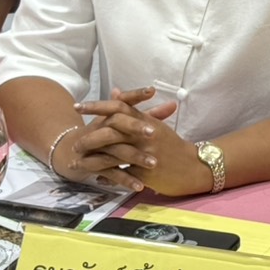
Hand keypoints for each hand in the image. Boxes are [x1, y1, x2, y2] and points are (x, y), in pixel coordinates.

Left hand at [72, 87, 213, 196]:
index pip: (119, 107)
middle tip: (75, 143)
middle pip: (113, 128)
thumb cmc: (172, 146)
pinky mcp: (147, 173)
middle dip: (90, 135)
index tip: (78, 106)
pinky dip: (108, 176)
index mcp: (146, 122)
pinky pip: (122, 174)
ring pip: (114, 152)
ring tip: (80, 162)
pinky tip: (98, 177)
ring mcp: (146, 154)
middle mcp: (145, 135)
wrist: (194, 167)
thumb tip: (116, 92)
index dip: (97, 106)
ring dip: (94, 159)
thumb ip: (134, 110)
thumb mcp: (155, 125)